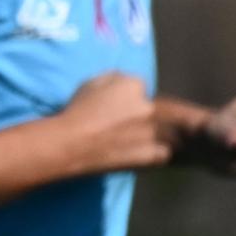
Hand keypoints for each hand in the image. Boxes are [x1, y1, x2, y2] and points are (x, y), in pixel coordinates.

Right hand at [57, 71, 173, 174]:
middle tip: (137, 127)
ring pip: (168, 132)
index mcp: (133, 85)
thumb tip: (127, 83)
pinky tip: (143, 155)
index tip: (123, 108)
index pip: (141, 88)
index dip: (133, 99)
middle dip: (155, 117)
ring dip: (162, 135)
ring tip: (149, 141)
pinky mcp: (151, 155)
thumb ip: (114, 79)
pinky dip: (156, 154)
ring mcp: (152, 132)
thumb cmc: (75, 114)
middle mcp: (148, 106)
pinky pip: (163, 153)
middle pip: (162, 109)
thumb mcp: (90, 84)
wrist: (67, 145)